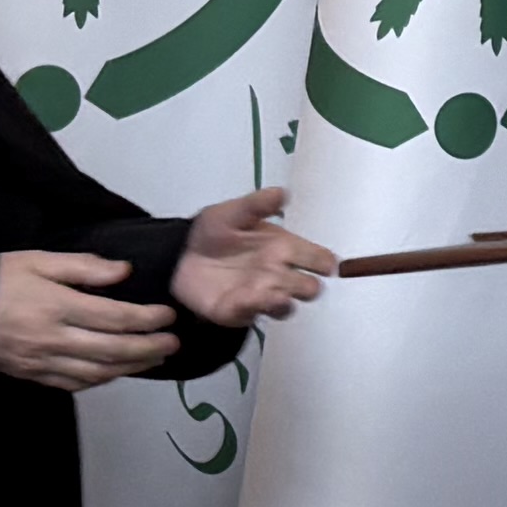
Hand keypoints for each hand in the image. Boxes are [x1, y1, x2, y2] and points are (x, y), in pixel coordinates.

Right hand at [0, 250, 178, 386]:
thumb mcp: (37, 260)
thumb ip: (83, 267)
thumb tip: (124, 272)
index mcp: (56, 306)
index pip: (115, 317)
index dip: (147, 319)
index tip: (169, 315)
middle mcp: (54, 339)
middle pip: (114, 350)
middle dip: (149, 348)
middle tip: (173, 343)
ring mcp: (44, 362)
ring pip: (99, 373)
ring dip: (131, 368)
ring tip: (155, 358)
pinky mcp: (34, 376)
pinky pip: (75, 384)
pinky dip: (102, 380)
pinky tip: (117, 371)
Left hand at [171, 188, 334, 330]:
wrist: (179, 255)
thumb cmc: (213, 232)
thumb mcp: (233, 212)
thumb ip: (257, 205)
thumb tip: (283, 192)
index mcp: (285, 248)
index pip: (318, 258)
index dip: (325, 262)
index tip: (326, 264)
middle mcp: (279, 275)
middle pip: (310, 287)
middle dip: (307, 285)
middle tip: (296, 278)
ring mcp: (262, 296)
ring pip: (288, 307)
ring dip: (284, 299)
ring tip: (276, 291)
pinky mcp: (241, 312)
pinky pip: (255, 313)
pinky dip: (255, 306)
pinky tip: (249, 296)